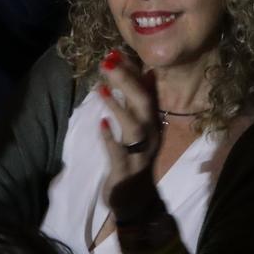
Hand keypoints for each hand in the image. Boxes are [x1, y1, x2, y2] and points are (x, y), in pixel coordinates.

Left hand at [94, 50, 164, 215]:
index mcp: (153, 123)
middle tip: (107, 61)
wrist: (136, 202)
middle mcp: (151, 135)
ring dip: (118, 106)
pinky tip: (101, 125)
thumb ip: (136, 104)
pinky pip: (119, 153)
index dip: (133, 71)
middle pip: (144, 103)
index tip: (116, 52)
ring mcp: (139, 154)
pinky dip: (110, 138)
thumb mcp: (137, 131)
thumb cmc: (134, 161)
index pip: (147, 91)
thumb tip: (140, 72)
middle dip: (126, 81)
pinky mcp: (125, 171)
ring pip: (134, 127)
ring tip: (101, 88)